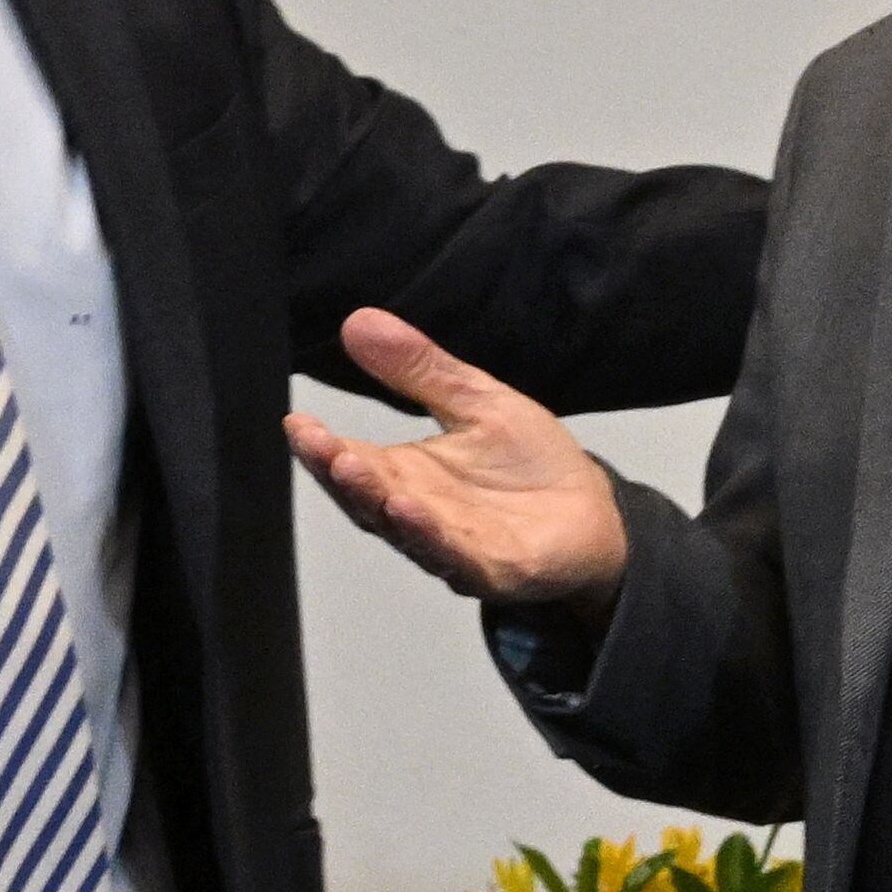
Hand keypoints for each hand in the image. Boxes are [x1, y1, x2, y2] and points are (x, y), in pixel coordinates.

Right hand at [284, 309, 629, 608]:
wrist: (595, 516)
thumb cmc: (531, 465)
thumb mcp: (477, 400)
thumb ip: (419, 370)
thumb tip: (358, 321)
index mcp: (407, 474)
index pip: (354, 461)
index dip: (322, 447)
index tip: (297, 421)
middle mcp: (419, 514)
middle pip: (366, 498)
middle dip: (339, 472)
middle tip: (318, 444)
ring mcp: (452, 546)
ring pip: (401, 530)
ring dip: (375, 502)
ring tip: (352, 469)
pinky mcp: (492, 570)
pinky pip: (455, 558)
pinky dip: (429, 536)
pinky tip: (409, 510)